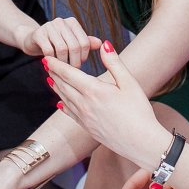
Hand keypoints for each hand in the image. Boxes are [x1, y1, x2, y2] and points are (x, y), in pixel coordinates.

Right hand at [19, 17, 102, 66]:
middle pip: (74, 46)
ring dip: (63, 62)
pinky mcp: (38, 34)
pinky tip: (51, 64)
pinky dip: (52, 60)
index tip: (79, 64)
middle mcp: (61, 21)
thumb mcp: (71, 43)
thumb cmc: (56, 44)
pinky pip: (49, 51)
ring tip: (62, 67)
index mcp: (72, 22)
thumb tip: (102, 43)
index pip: (84, 42)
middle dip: (74, 62)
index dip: (84, 56)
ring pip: (62, 49)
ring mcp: (49, 26)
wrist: (32, 40)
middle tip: (71, 70)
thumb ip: (86, 43)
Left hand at [46, 41, 166, 162]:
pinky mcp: (88, 128)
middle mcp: (85, 104)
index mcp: (94, 90)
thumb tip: (104, 45)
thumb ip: (114, 63)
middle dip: (54, 74)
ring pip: (65, 99)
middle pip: (63, 85)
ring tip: (50, 79)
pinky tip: (60, 104)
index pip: (69, 74)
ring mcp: (85, 118)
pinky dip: (64, 106)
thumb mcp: (129, 83)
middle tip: (46, 65)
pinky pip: (70, 114)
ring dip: (56, 88)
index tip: (46, 58)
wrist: (142, 143)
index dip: (56, 65)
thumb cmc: (139, 112)